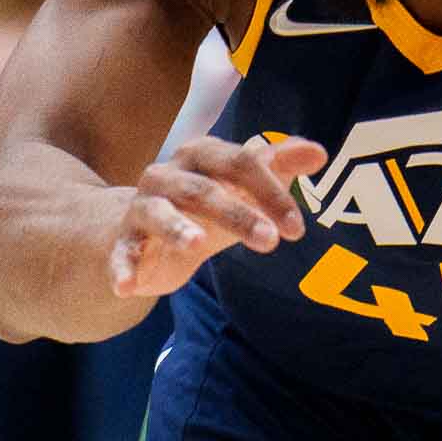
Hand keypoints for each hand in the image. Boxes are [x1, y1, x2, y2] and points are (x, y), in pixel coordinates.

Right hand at [108, 135, 324, 296]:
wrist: (146, 229)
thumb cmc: (208, 204)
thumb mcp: (244, 185)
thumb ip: (280, 165)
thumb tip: (319, 153)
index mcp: (202, 154)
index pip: (241, 162)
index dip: (271, 192)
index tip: (296, 228)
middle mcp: (168, 174)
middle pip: (205, 190)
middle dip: (239, 214)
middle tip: (271, 242)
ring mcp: (142, 206)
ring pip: (160, 214)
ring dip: (179, 228)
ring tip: (197, 244)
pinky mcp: (123, 241)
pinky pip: (122, 252)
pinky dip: (123, 267)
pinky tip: (127, 287)